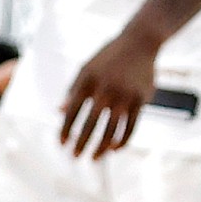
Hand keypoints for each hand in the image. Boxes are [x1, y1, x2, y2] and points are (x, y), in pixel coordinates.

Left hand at [60, 29, 159, 156]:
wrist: (138, 44)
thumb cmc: (107, 58)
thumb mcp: (86, 69)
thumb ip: (73, 90)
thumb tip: (59, 112)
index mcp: (88, 81)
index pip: (73, 110)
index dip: (66, 128)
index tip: (61, 143)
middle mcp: (105, 89)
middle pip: (91, 122)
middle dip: (82, 142)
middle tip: (75, 157)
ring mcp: (125, 95)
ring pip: (112, 129)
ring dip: (102, 146)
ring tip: (95, 157)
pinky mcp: (141, 100)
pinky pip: (131, 126)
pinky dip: (123, 140)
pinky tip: (114, 148)